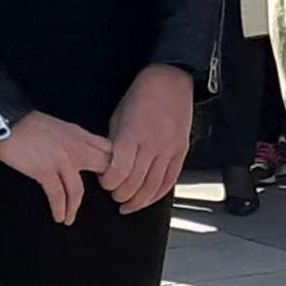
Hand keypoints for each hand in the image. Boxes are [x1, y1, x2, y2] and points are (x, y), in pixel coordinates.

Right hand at [0, 112, 115, 224]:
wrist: (4, 120)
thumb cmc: (28, 124)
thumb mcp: (60, 127)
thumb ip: (74, 141)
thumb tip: (82, 156)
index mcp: (80, 134)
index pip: (110, 151)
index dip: (115, 167)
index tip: (111, 181)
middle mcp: (76, 146)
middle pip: (103, 169)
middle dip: (105, 188)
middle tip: (99, 203)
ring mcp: (61, 159)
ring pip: (78, 190)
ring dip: (74, 208)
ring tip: (70, 217)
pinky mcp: (44, 170)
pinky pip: (57, 195)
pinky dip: (60, 209)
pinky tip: (59, 216)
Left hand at [102, 64, 192, 210]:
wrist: (170, 81)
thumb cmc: (141, 96)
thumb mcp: (119, 117)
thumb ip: (115, 145)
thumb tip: (108, 168)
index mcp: (133, 134)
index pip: (119, 171)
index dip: (109, 183)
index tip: (104, 183)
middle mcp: (152, 145)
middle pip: (135, 183)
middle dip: (121, 194)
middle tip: (114, 195)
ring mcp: (169, 150)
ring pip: (153, 187)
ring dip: (138, 201)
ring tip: (128, 205)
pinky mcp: (181, 152)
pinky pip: (169, 181)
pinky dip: (157, 194)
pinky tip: (148, 199)